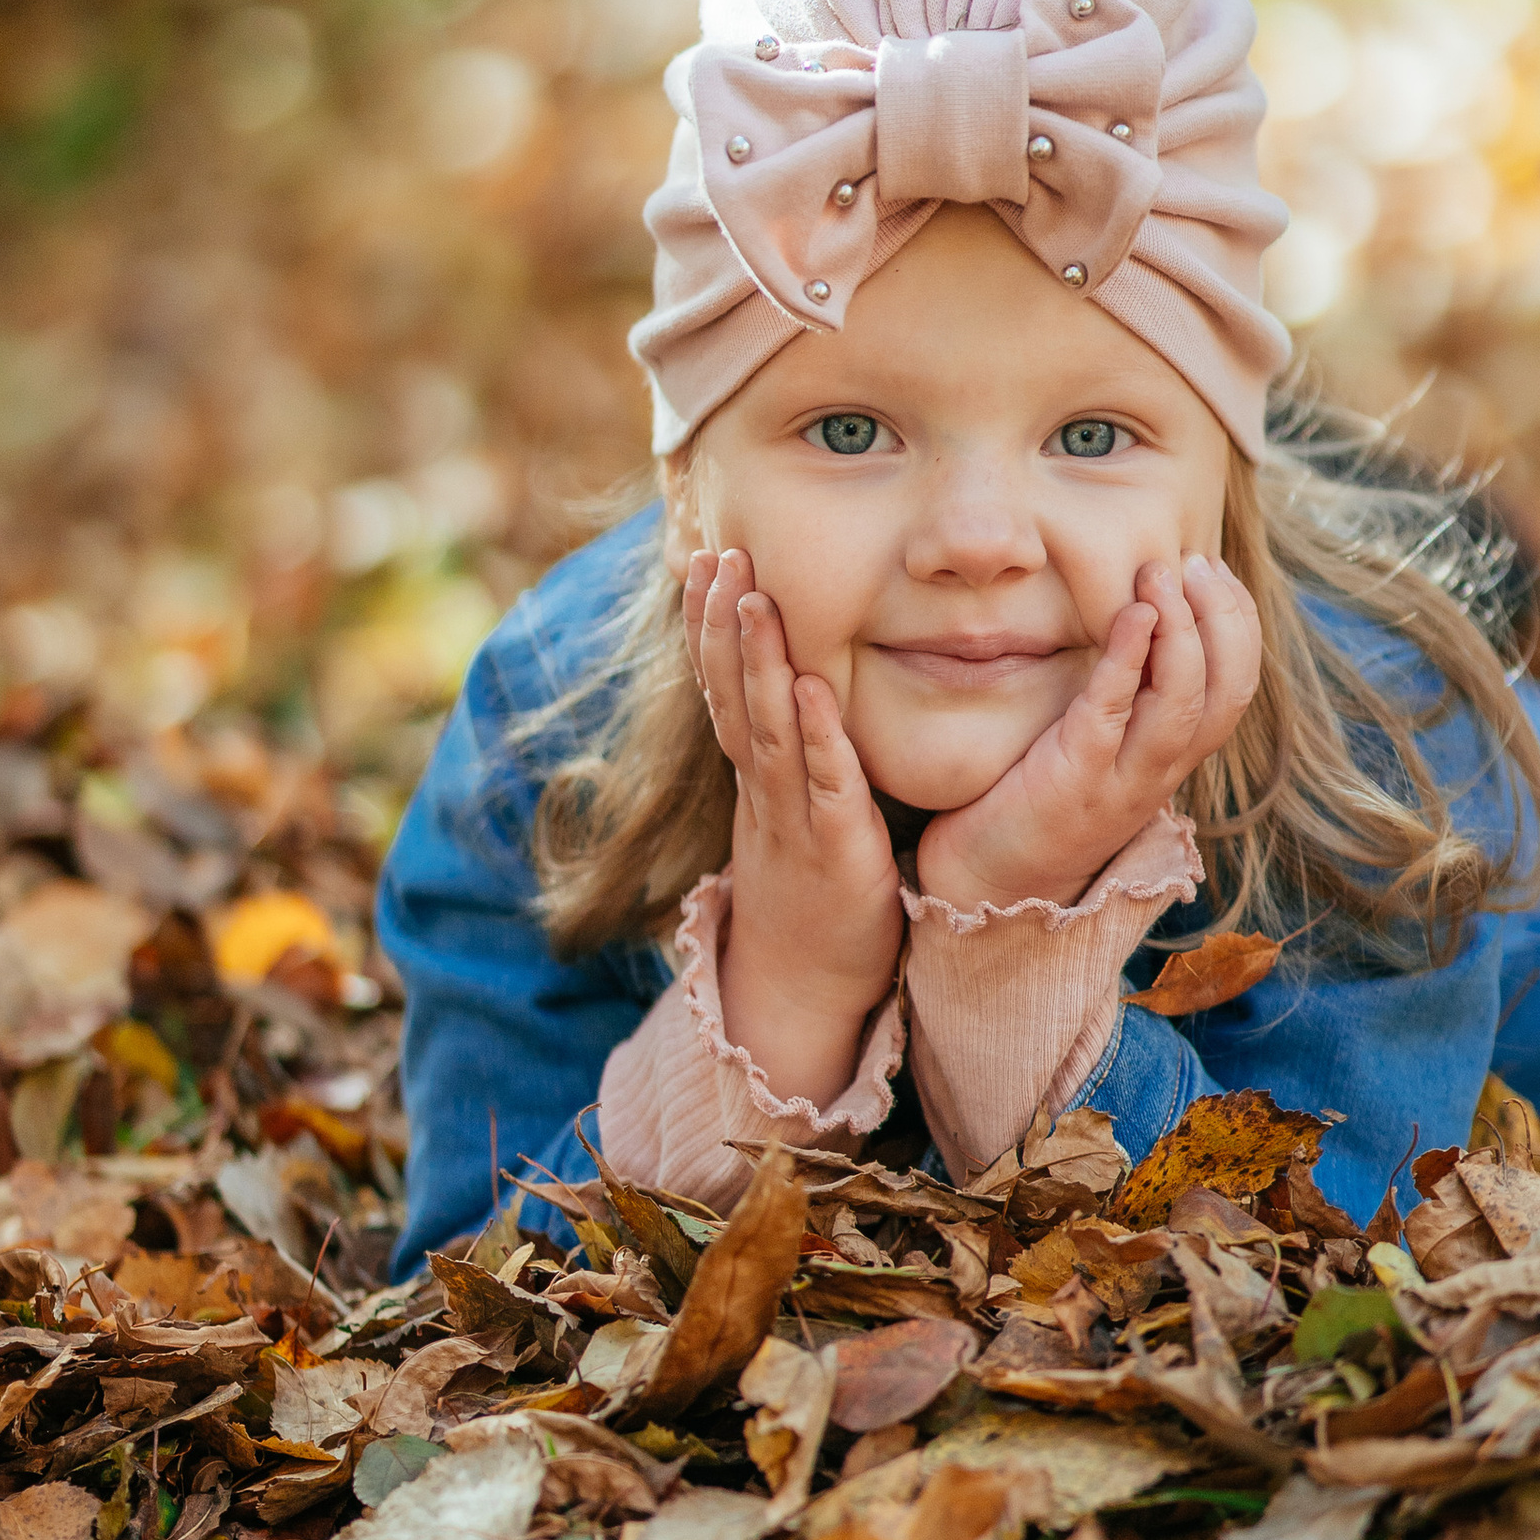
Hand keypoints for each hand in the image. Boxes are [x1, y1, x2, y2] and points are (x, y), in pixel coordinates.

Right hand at [685, 548, 903, 1110]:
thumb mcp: (788, 809)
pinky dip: (817, 735)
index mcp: (755, 774)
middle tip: (716, 553)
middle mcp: (764, 787)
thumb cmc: (810, 888)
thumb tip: (788, 685)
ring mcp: (793, 816)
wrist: (805, 986)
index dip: (709, 625)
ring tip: (754, 597)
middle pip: (731, 694)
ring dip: (757, 661)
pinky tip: (810, 688)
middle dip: (721, 623)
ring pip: (767, 728)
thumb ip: (786, 750)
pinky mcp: (836, 847)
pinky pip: (825, 783)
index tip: (703, 559)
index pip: (722, 686)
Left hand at [913, 555, 1260, 915]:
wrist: (989, 879)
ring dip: (1181, 630)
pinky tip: (1130, 614)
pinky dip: (1131, 660)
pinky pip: (1115, 714)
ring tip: (1158, 573)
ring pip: (1185, 705)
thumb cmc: (1037, 795)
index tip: (1211, 567)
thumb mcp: (1097, 739)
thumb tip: (1136, 610)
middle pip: (1226, 692)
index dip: (1237, 621)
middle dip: (1221, 616)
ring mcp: (1121, 780)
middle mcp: (1160, 770)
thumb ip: (1126, 690)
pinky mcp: (1074, 781)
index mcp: (1172, 756)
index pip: (1236, 685)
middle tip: (1191, 560)